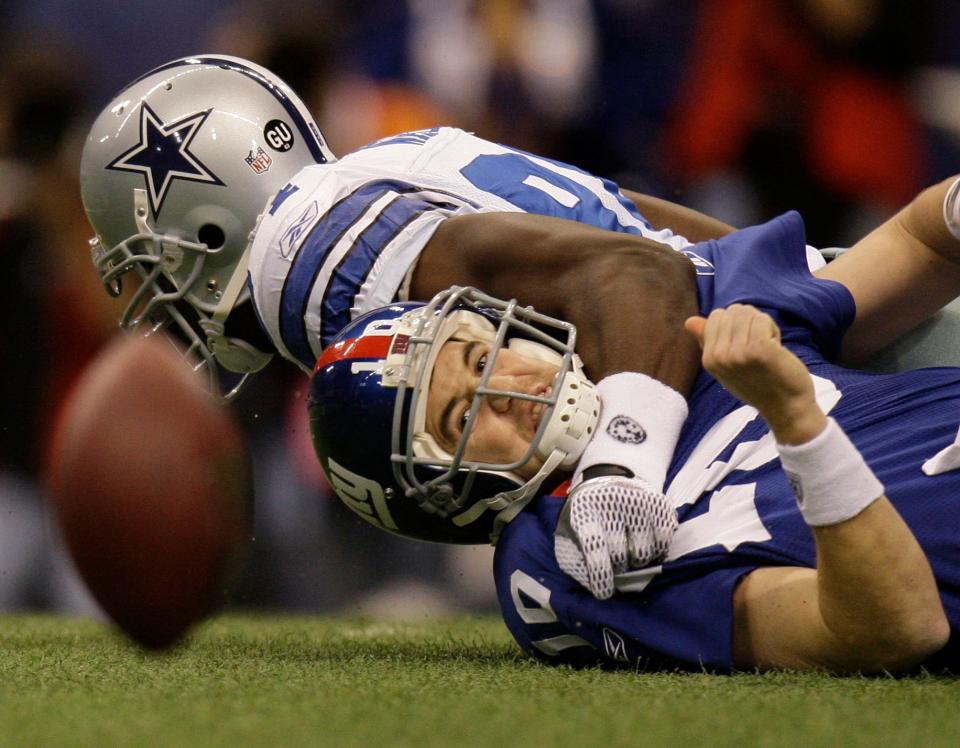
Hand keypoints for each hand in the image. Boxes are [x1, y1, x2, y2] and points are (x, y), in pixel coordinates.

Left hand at [554, 476, 677, 599]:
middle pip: (620, 553)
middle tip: (617, 568)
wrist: (606, 483)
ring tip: (630, 556)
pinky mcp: (658, 503)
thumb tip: (591, 585)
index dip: (600, 573)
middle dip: (618, 569)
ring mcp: (637, 501)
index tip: (604, 592)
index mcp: (584, 510)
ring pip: (643, 552)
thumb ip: (574, 561)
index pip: (594, 545)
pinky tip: (647, 545)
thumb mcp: (569, 535)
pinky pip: (663, 541)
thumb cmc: (586, 518)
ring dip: (637, 563)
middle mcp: (611, 503)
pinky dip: (657, 551)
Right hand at [684, 305, 825, 444]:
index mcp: (708, 359)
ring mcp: (738, 353)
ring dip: (762, 325)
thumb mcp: (726, 365)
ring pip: (748, 312)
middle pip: (732, 311)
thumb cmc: (758, 384)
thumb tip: (689, 321)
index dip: (735, 325)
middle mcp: (719, 356)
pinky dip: (773, 329)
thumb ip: (708, 341)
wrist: (785, 407)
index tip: (745, 345)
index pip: (716, 316)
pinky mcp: (758, 349)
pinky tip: (776, 346)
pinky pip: (762, 319)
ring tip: (766, 346)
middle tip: (757, 347)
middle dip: (748, 322)